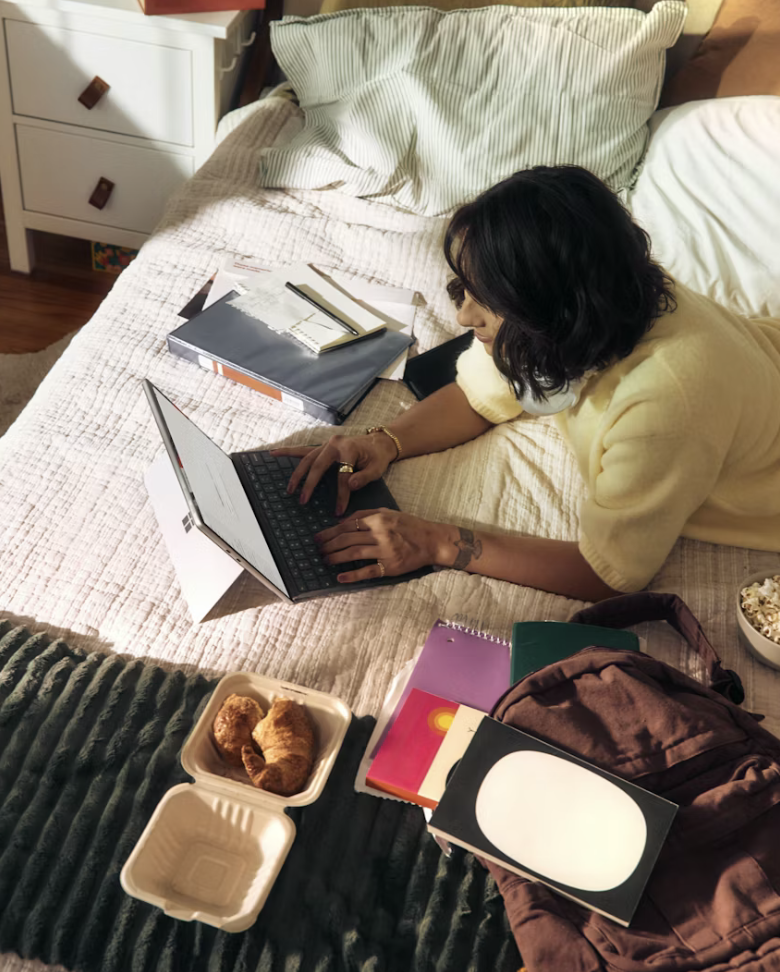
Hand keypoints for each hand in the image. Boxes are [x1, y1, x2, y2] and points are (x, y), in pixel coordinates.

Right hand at [272, 432, 396, 514]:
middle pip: (318, 466)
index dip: (341, 495)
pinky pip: (302, 450)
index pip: (342, 475)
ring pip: (307, 459)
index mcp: (349, 449)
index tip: (339, 511)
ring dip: (297, 475)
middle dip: (310, 484)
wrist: (378, 443)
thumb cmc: (377, 457)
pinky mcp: (321, 447)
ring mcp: (326, 444)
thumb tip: (350, 485)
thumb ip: (365, 478)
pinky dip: (287, 452)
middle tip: (303, 500)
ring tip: (290, 490)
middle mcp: (334, 444)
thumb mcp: (377, 469)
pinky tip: (273, 453)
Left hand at [315, 508, 446, 582]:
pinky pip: (368, 571)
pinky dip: (353, 574)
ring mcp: (385, 551)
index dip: (330, 531)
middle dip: (329, 544)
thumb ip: (367, 513)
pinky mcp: (390, 566)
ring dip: (335, 557)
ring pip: (353, 553)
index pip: (348, 525)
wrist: (432, 541)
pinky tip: (340, 577)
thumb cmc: (410, 525)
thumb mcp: (389, 512)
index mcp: (378, 519)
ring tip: (325, 560)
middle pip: (347, 539)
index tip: (319, 537)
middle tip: (318, 549)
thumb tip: (344, 520)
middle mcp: (380, 533)